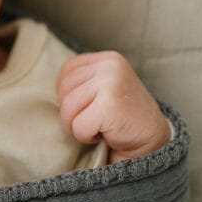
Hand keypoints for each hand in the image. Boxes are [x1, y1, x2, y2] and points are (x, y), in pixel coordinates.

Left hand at [57, 51, 171, 162]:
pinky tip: (106, 133)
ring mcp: (111, 83)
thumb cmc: (122, 118)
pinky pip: (79, 126)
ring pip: (67, 109)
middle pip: (64, 90)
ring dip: (79, 126)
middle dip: (72, 113)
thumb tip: (48, 83)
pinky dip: (87, 137)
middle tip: (96, 120)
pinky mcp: (110, 105)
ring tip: (101, 126)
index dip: (69, 95)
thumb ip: (83, 80)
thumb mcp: (104, 89)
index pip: (66, 71)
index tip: (89, 107)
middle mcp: (110, 65)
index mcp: (107, 58)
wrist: (153, 142)